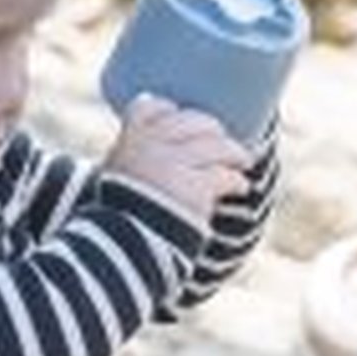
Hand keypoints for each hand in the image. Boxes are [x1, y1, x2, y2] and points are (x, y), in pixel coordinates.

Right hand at [103, 93, 250, 221]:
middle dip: (212, 130)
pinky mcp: (196, 187)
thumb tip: (149, 111)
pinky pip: (226, 176)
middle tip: (222, 143)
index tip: (181, 122)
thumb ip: (134, 153)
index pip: (151, 107)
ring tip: (242, 161)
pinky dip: (237, 182)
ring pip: (218, 146)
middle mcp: (152, 146)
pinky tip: (240, 187)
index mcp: (128, 141)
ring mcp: (174, 164)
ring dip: (234, 153)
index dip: (170, 111)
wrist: (124, 248)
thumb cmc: (120, 215)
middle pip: (193, 121)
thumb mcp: (115, 176)